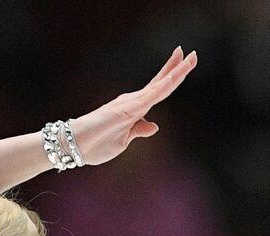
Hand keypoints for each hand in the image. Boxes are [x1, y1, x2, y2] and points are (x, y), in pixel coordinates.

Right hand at [68, 46, 196, 164]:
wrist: (75, 147)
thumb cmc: (96, 144)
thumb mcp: (124, 141)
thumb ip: (139, 130)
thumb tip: (155, 126)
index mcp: (134, 109)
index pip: (158, 91)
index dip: (171, 76)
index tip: (184, 62)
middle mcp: (133, 101)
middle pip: (160, 83)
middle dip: (177, 68)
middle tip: (193, 54)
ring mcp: (130, 104)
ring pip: (158, 87)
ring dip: (174, 72)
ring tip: (189, 58)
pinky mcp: (125, 110)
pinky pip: (147, 97)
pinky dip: (161, 87)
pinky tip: (172, 78)